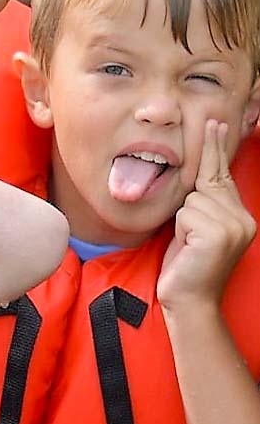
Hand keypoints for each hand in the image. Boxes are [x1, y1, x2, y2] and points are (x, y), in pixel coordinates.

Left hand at [158, 120, 255, 311]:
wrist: (188, 301)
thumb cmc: (185, 266)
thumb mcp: (194, 230)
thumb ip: (200, 206)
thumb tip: (195, 181)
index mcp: (239, 216)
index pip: (223, 176)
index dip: (216, 150)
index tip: (215, 122)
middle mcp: (242, 218)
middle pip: (207, 183)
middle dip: (194, 193)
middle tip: (207, 169)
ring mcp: (234, 225)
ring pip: (192, 199)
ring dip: (182, 221)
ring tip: (189, 246)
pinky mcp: (219, 233)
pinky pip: (186, 213)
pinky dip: (180, 229)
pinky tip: (188, 248)